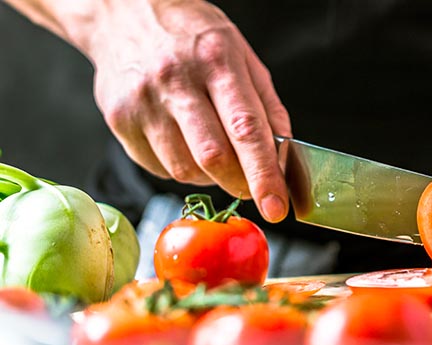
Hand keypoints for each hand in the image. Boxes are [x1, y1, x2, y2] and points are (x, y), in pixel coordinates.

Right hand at [87, 0, 290, 221]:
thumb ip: (267, 107)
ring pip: (184, 170)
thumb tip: (282, 159)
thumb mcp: (242, 56)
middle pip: (212, 157)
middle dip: (239, 184)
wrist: (124, 11)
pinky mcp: (118, 120)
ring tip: (213, 151)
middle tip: (251, 187)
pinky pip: (159, 168)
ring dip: (209, 176)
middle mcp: (175, 81)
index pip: (246, 130)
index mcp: (216, 61)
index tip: (276, 207)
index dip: (264, 175)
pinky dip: (180, 168)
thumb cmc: (191, 35)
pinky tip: (183, 143)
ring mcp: (142, 102)